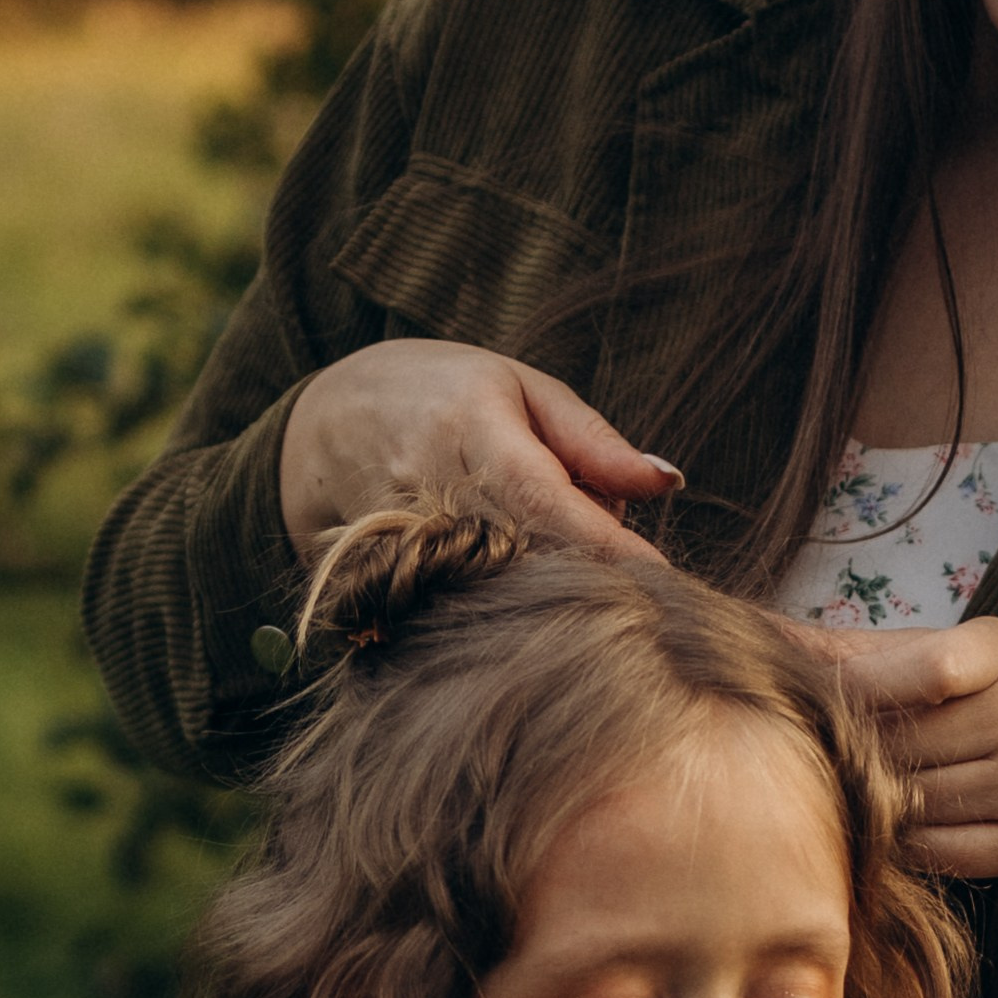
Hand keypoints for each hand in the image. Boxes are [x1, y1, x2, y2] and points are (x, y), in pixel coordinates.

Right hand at [278, 337, 676, 562]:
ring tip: (530, 532)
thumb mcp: (522, 390)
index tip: (659, 577)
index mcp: (469, 428)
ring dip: (544, 578)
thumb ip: (595, 442)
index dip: (605, 545)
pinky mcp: (385, 583)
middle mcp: (429, 489)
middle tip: (605, 546)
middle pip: (533, 555)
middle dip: (585, 563)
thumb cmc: (446, 395)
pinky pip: (464, 607)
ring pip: (501, 589)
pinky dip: (502, 597)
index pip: (548, 500)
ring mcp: (399, 542)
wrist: (329, 422)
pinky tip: (500, 563)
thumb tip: (668, 483)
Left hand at [809, 615, 997, 902]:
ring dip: (875, 800)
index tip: (814, 697)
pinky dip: (906, 841)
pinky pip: (934, 852)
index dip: (858, 686)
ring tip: (868, 787)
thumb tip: (777, 637)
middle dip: (855, 750)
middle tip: (823, 752)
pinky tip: (902, 823)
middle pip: (902, 744)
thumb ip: (880, 651)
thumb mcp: (979, 654)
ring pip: (910, 803)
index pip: (926, 669)